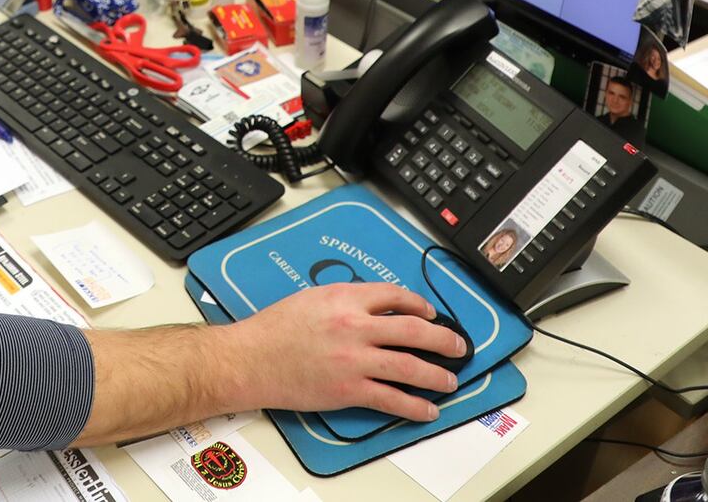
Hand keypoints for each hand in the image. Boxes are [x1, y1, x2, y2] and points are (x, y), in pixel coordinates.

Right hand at [229, 283, 464, 422]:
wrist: (250, 358)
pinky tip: (427, 410)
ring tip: (450, 380)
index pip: (395, 296)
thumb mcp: (312, 298)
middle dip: (443, 339)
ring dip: (437, 374)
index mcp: (344, 298)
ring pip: (409, 366)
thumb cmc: (273, 328)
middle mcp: (354, 326)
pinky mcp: (349, 389)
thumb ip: (345, 300)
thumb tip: (373, 308)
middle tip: (457, 346)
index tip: (430, 313)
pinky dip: (414, 406)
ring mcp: (354, 360)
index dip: (420, 305)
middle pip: (413, 329)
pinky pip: (391, 398)